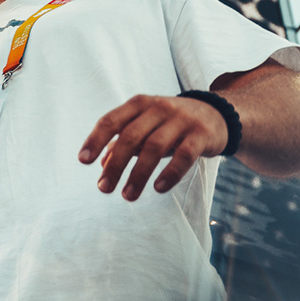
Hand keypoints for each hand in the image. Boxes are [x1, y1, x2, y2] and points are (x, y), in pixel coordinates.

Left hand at [79, 94, 228, 201]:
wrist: (216, 113)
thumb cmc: (171, 123)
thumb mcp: (146, 125)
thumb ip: (123, 141)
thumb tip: (102, 163)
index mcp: (140, 104)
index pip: (112, 120)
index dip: (95, 139)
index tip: (83, 161)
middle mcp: (159, 108)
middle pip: (131, 136)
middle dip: (115, 164)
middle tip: (104, 188)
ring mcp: (182, 120)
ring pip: (155, 147)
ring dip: (138, 174)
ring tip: (127, 196)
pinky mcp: (201, 134)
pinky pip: (184, 155)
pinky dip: (170, 173)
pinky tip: (158, 188)